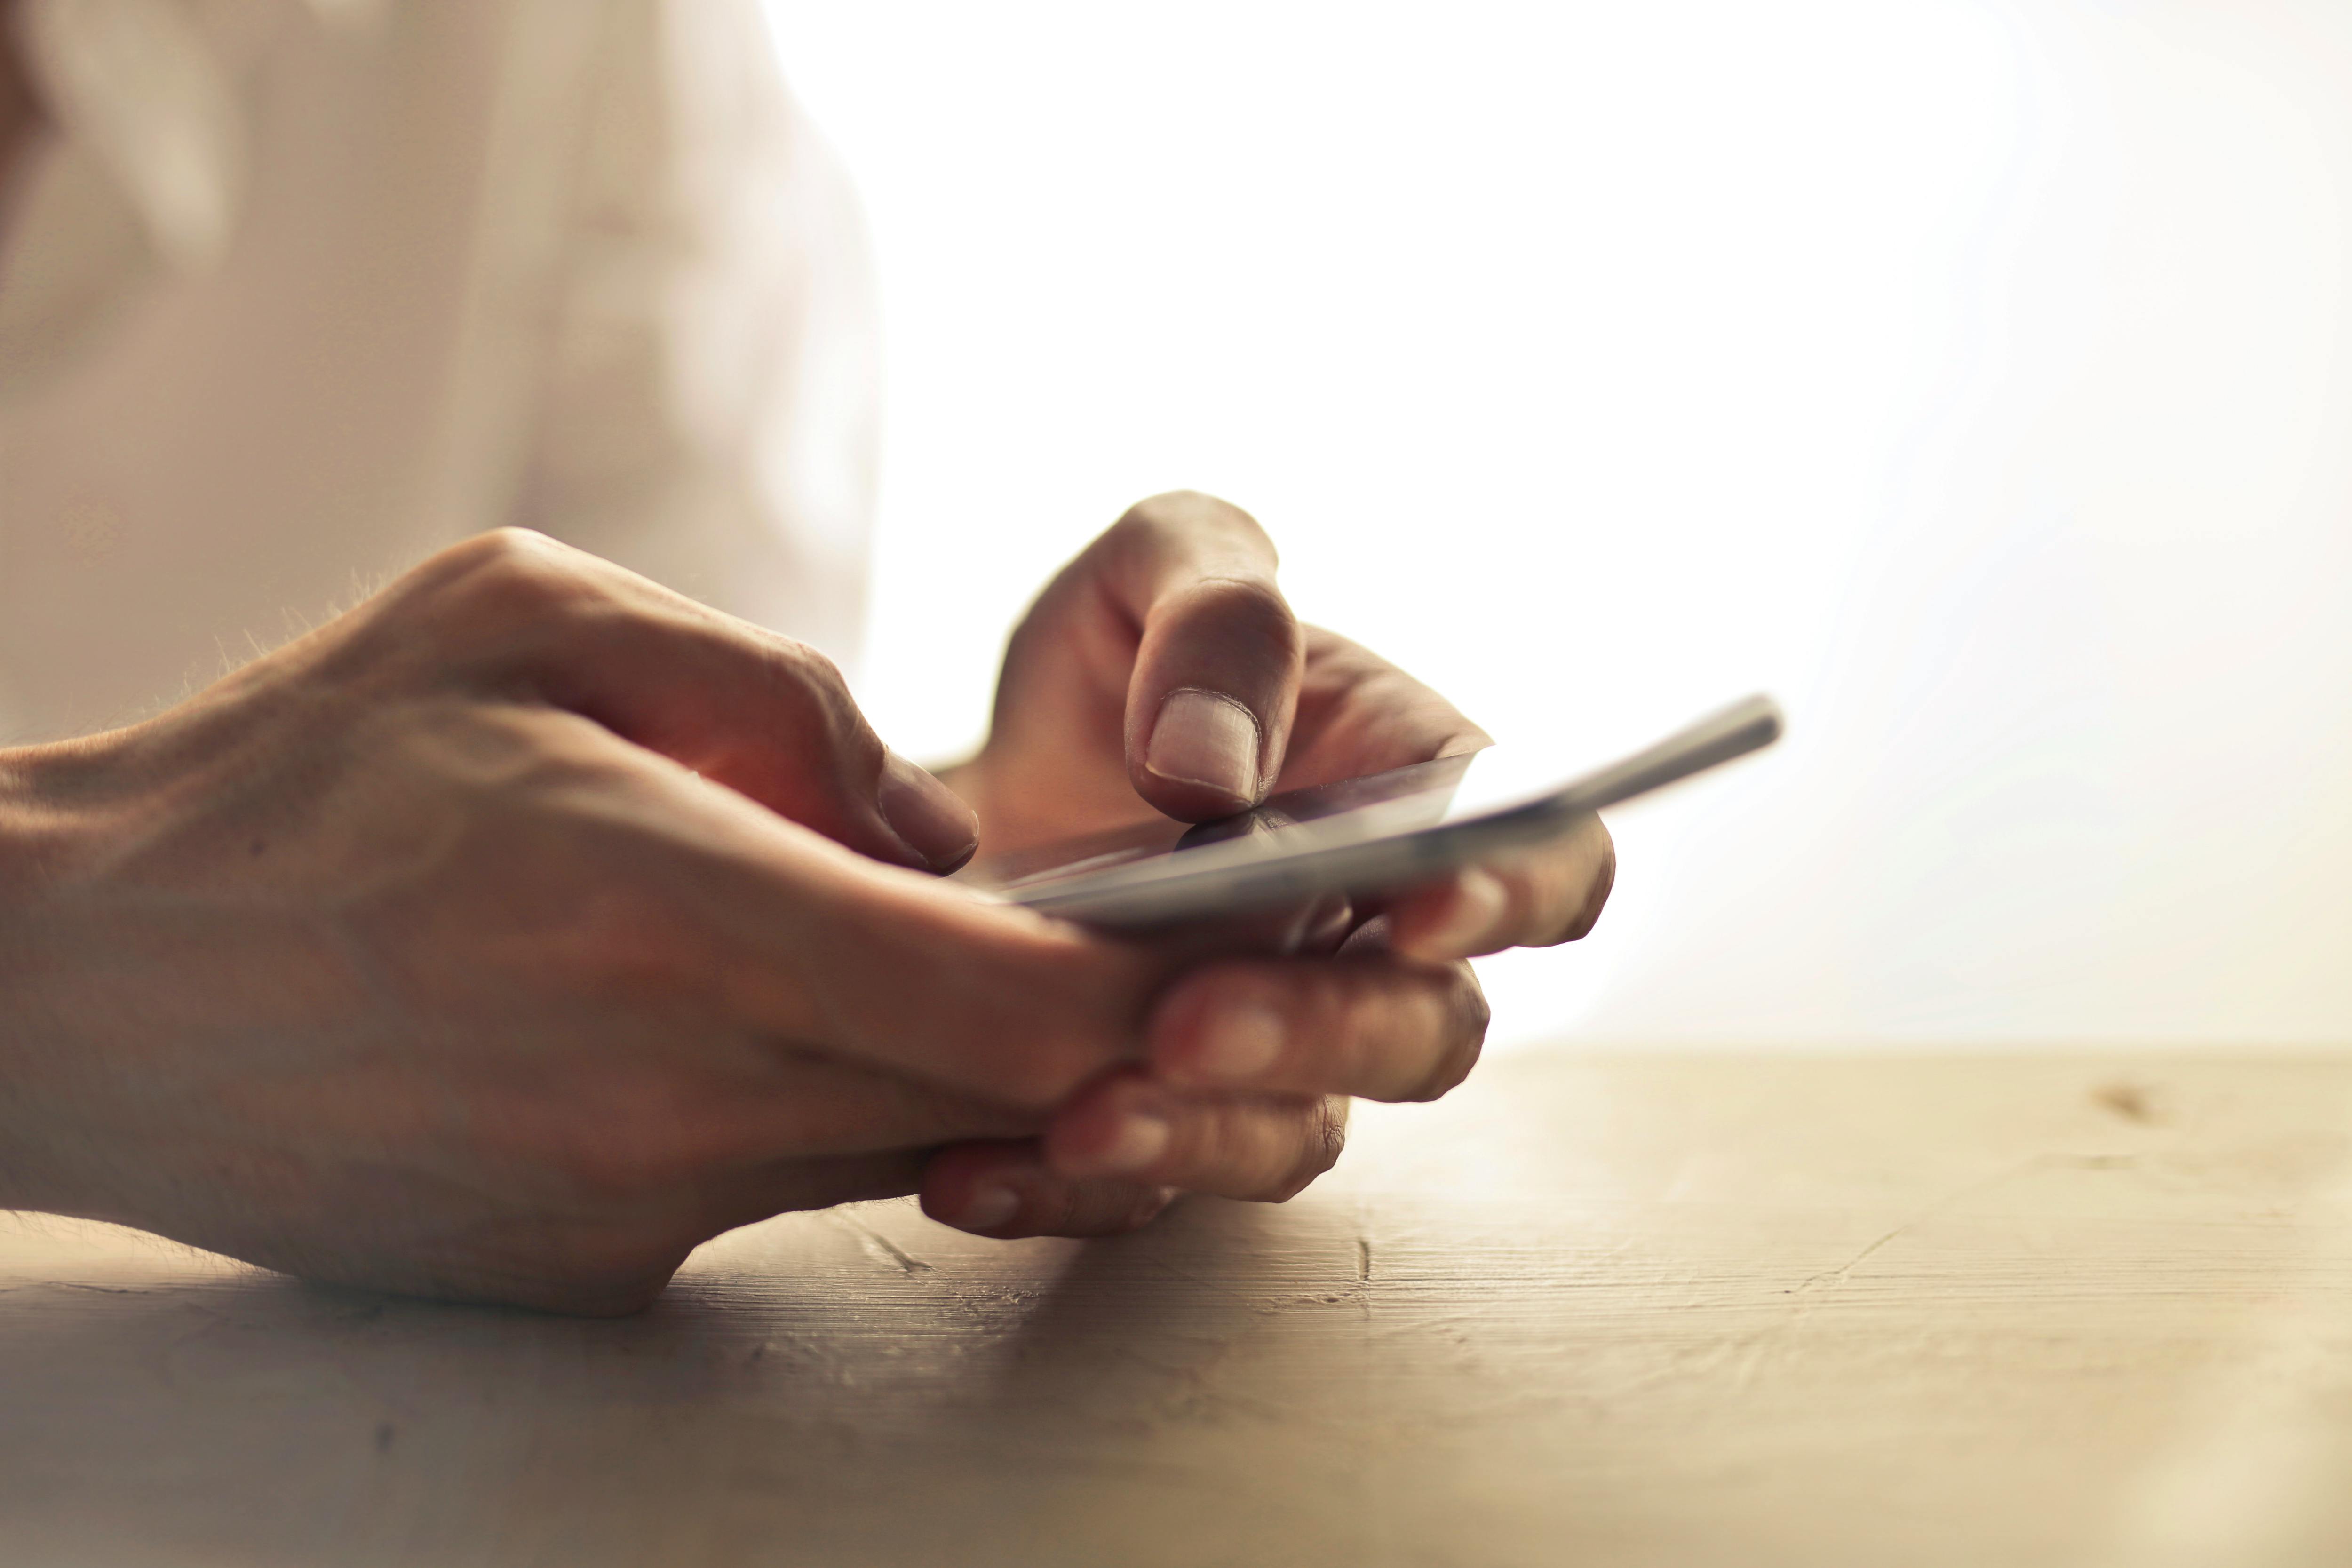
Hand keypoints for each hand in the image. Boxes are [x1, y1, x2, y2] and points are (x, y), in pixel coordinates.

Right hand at [0, 530, 1222, 1311]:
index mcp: (677, 907)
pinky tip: (733, 1017)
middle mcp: (678, 1090)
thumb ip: (776, 693)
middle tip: (1108, 934)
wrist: (84, 982)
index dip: (1150, 983)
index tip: (1206, 936)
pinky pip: (781, 1183)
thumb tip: (939, 828)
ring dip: (952, 1060)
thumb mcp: (526, 614)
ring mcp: (637, 1203)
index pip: (1021, 1006)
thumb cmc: (298, 768)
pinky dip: (818, 1105)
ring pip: (906, 1147)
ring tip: (894, 947)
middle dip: (1087, 1026)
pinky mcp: (593, 1267)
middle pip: (1000, 1097)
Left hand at [919, 493, 1615, 1238]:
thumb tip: (1206, 772)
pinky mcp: (1162, 1125)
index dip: (1513, 892)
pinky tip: (967, 1171)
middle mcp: (1369, 948)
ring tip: (1080, 1120)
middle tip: (1189, 1019)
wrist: (972, 781)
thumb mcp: (1155, 568)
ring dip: (1199, 1138)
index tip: (1422, 908)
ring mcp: (1274, 1054)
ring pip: (1294, 1136)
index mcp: (1418, 796)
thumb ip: (1214, 615)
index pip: (1544, 859)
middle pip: (1421, 1030)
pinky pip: (1140, 1193)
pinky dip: (1057, 1192)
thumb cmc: (1117, 663)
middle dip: (1316, 1033)